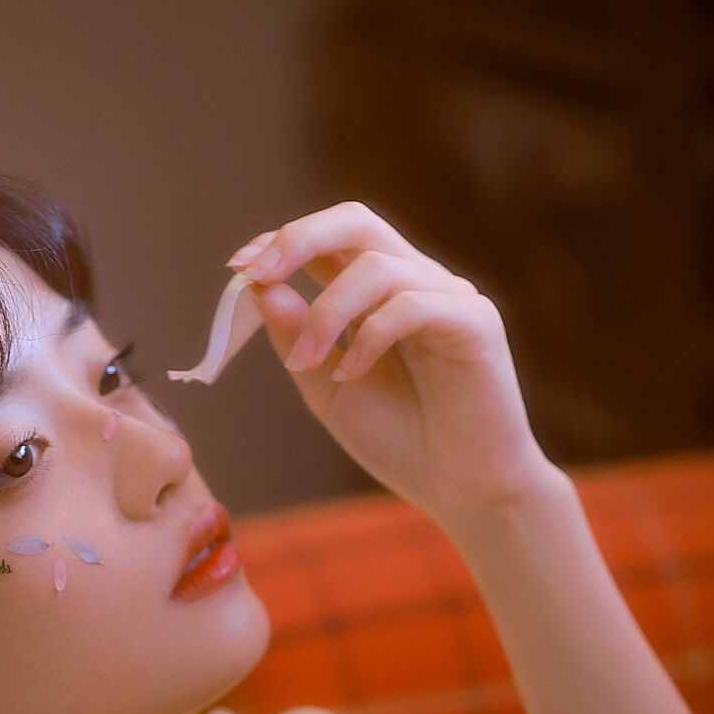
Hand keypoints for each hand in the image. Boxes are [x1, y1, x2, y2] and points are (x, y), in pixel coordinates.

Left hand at [226, 202, 554, 526]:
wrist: (462, 491)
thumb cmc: (401, 443)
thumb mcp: (328, 391)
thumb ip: (298, 339)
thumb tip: (262, 288)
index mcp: (378, 295)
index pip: (330, 240)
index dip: (282, 242)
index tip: (239, 267)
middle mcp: (414, 282)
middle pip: (356, 222)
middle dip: (299, 239)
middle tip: (259, 274)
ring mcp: (448, 297)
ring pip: (376, 267)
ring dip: (325, 313)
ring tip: (305, 365)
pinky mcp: (475, 321)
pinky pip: (411, 305)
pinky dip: (370, 336)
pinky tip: (351, 375)